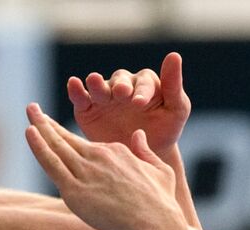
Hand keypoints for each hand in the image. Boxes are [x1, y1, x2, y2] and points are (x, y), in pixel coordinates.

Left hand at [25, 103, 179, 229]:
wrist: (156, 225)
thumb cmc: (162, 204)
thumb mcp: (161, 170)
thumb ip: (146, 151)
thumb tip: (137, 134)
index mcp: (116, 151)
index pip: (85, 144)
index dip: (68, 137)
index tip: (56, 130)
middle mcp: (99, 156)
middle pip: (66, 138)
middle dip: (46, 122)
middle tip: (33, 109)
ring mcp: (86, 172)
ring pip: (56, 147)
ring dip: (39, 127)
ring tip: (29, 112)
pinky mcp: (75, 190)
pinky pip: (51, 163)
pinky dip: (38, 146)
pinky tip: (29, 132)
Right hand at [66, 53, 189, 159]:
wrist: (143, 155)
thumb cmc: (165, 130)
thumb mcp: (176, 110)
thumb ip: (174, 86)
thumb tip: (174, 55)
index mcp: (145, 84)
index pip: (144, 83)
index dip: (142, 91)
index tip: (140, 103)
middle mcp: (123, 86)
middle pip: (119, 80)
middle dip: (119, 85)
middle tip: (120, 93)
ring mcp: (104, 97)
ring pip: (99, 86)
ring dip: (97, 84)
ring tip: (94, 81)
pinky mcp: (88, 109)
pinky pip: (81, 98)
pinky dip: (76, 91)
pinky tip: (73, 84)